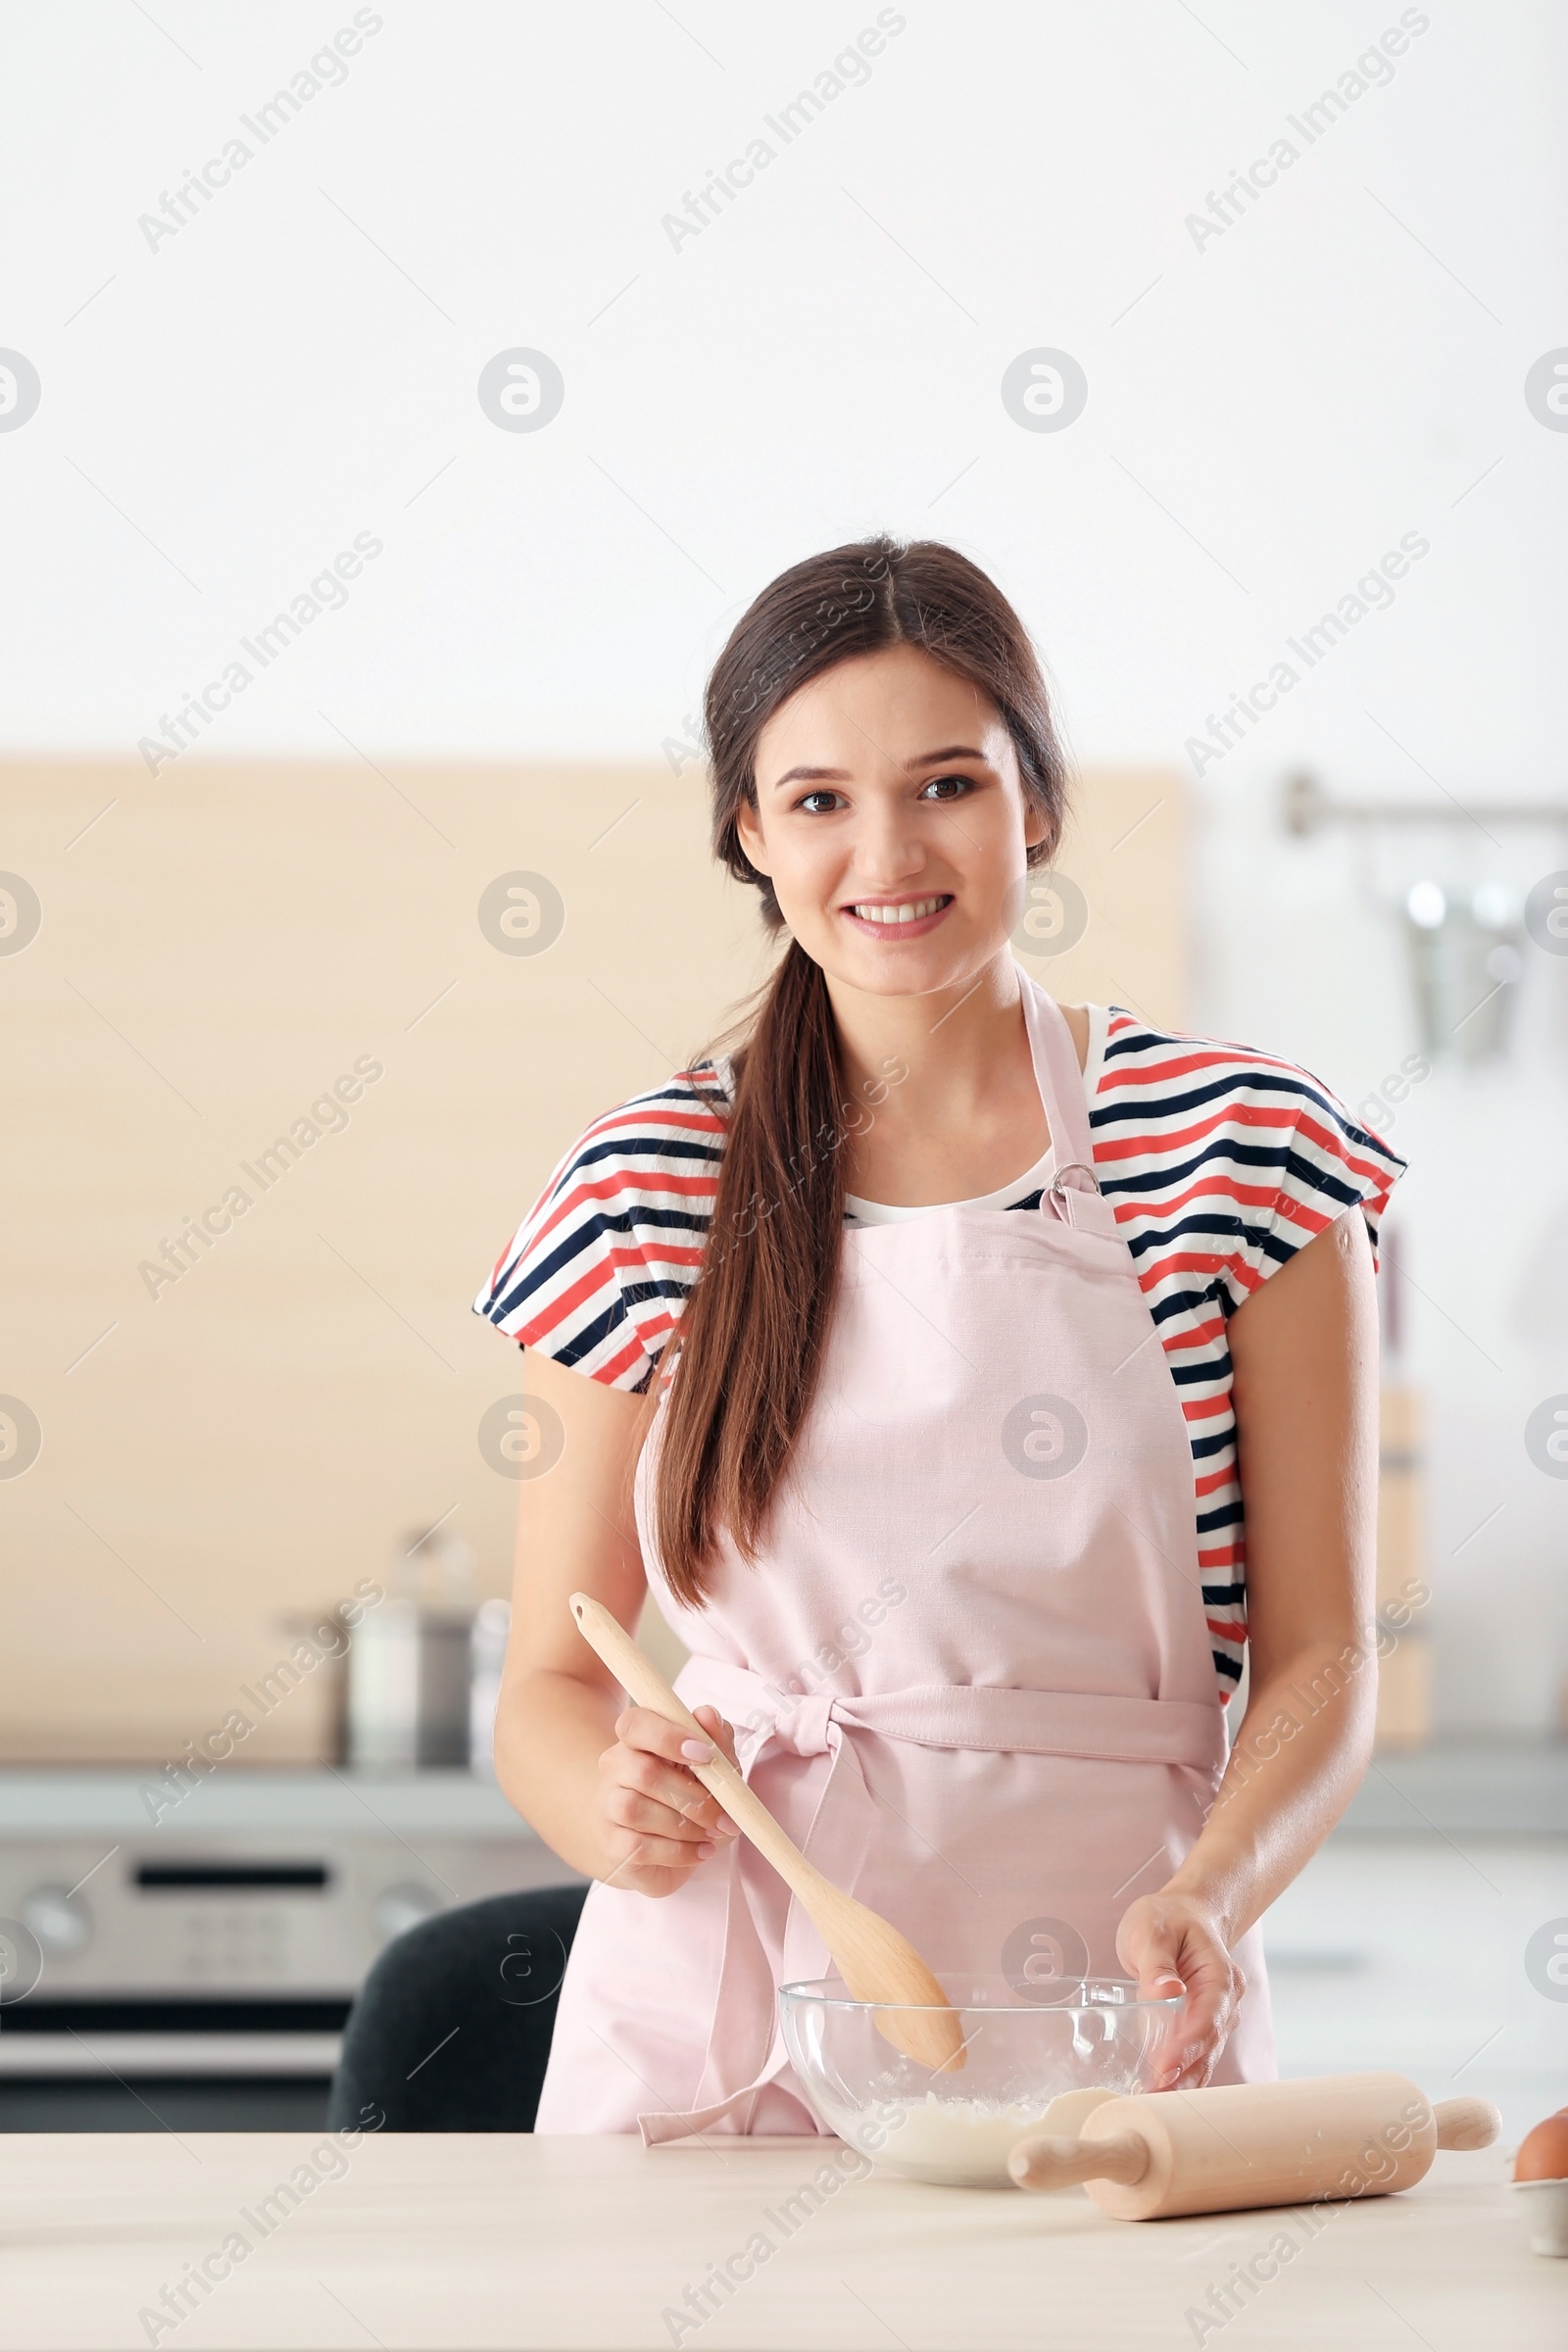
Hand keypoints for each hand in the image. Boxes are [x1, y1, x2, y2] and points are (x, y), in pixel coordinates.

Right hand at [595, 1704, 741, 1896]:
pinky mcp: (612, 1844)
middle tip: (724, 1815)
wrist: (664, 1848)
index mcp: (637, 1739)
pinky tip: (701, 1851)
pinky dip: (679, 1852)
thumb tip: (707, 1714)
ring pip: (636, 1810)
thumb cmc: (689, 1795)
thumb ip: (715, 1738)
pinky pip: (638, 1847)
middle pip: (644, 1772)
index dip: (668, 1736)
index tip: (704, 1754)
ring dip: (685, 1826)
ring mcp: (608, 1806)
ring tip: (712, 1833)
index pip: (635, 1724)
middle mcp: (615, 1767)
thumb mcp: (714, 1765)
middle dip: (693, 1796)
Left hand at [1115, 1890, 1244, 2089]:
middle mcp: (1225, 2001)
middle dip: (1183, 2073)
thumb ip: (1157, 1961)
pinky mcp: (1200, 2025)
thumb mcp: (1152, 1928)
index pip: (1208, 2017)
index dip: (1187, 2046)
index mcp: (1220, 1975)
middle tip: (1153, 2095)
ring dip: (1182, 2080)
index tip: (1164, 2068)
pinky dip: (1180, 2073)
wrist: (1186, 1913)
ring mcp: (1216, 2016)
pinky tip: (1159, 2089)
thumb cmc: (1169, 1917)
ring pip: (1204, 2056)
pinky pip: (1195, 2054)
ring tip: (1153, 2100)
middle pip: (1209, 2045)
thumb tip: (1167, 1991)